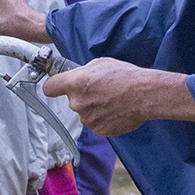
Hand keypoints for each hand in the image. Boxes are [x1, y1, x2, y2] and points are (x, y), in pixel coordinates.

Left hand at [41, 58, 194, 134]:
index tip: (57, 86)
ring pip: (86, 113)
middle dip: (83, 96)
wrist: (144, 95)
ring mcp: (88, 119)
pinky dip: (104, 118)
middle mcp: (78, 103)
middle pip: (72, 101)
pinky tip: (116, 109)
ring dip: (94, 108)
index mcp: (75, 84)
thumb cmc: (126, 76)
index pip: (50, 87)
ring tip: (112, 99)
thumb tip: (77, 76)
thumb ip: (82, 72)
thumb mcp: (100, 64)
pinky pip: (97, 123)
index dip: (54, 86)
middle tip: (100, 90)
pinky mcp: (99, 130)